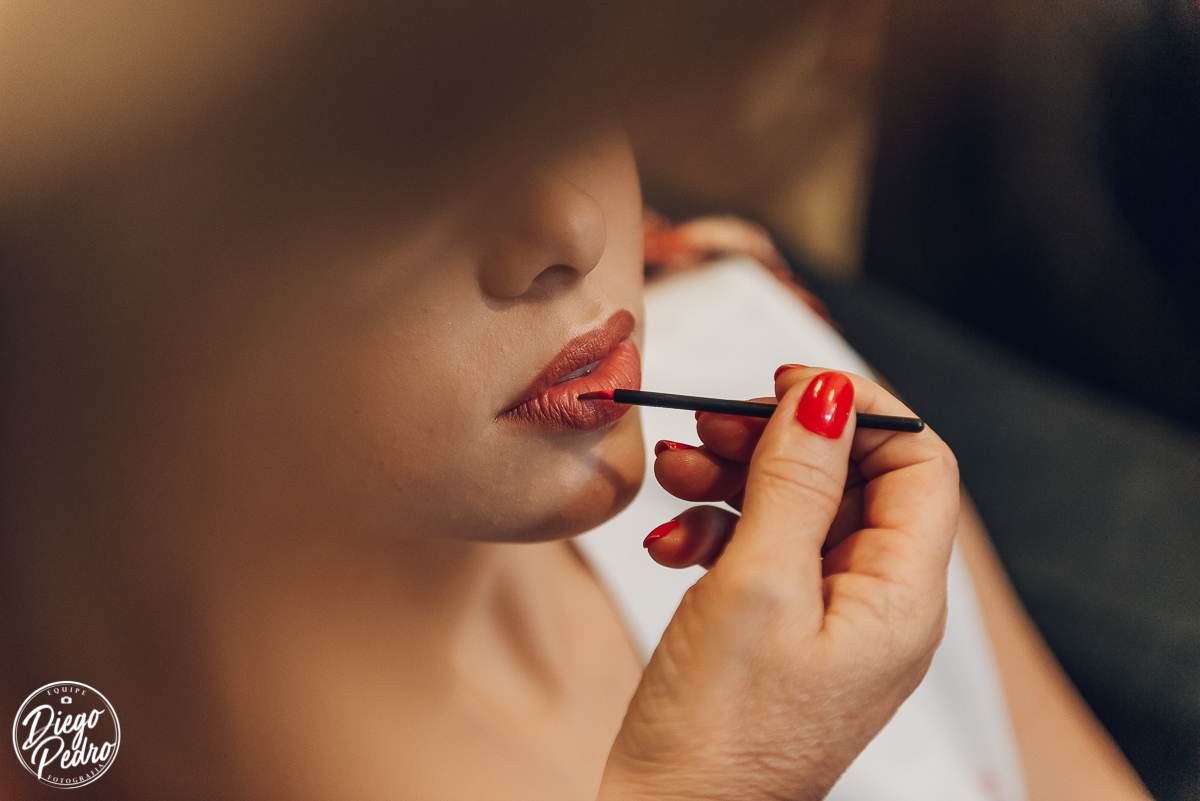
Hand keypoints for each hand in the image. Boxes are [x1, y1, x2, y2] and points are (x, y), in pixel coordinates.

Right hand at [598, 367, 959, 799]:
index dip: (859, 412)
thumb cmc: (719, 729)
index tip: (785, 386)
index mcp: (900, 597)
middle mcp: (876, 605)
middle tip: (710, 423)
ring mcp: (825, 619)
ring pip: (795, 508)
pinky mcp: (778, 630)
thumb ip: (796, 479)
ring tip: (673, 473)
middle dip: (776, 441)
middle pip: (848, 479)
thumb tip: (827, 392)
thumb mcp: (757, 584)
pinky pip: (760, 550)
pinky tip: (669, 543)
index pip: (918, 463)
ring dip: (734, 478)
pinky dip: (714, 529)